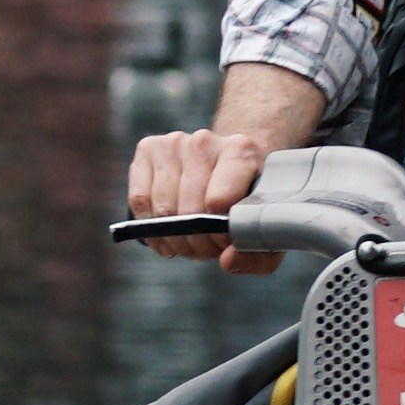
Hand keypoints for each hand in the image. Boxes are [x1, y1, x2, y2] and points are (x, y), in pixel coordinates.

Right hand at [125, 120, 297, 269]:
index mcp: (240, 151)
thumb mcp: (265, 227)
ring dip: (175, 239)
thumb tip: (227, 262)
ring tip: (191, 241)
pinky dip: (150, 228)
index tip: (226, 243)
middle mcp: (204, 142)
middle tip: (208, 248)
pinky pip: (139, 200)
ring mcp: (173, 143)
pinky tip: (166, 235)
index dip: (219, 234)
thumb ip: (259, 254)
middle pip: (189, 210)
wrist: (231, 162)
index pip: (219, 201)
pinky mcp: (148, 148)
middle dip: (197, 242)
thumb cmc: (248, 198)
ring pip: (162, 209)